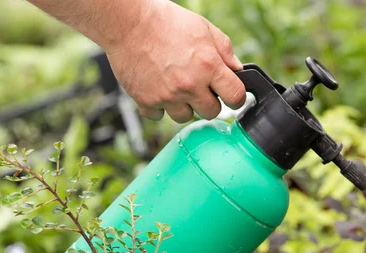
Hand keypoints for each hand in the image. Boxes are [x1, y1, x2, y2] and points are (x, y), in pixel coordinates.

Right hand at [105, 0, 246, 122]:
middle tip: (199, 87)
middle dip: (209, 101)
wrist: (127, 23)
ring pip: (185, 117)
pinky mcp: (146, 101)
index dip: (236, 96)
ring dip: (184, 106)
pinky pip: (159, 116)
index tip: (231, 95)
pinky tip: (158, 89)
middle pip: (212, 112)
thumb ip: (225, 50)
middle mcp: (189, 85)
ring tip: (176, 86)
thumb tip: (237, 70)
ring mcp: (167, 96)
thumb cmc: (165, 21)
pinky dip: (159, 107)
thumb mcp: (203, 28)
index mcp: (208, 66)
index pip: (235, 96)